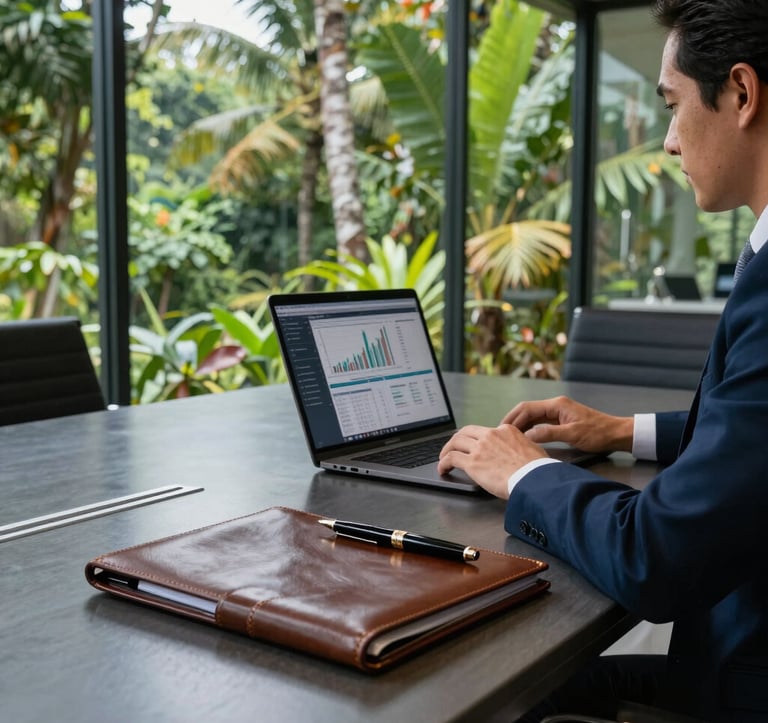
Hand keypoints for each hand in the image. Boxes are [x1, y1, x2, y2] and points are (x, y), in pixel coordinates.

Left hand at [438, 424, 547, 498]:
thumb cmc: (537, 469)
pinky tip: (443, 469)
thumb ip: (522, 446)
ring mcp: (480, 448)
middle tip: (453, 447)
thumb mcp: (532, 448)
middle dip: (457, 439)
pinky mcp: (472, 463)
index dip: (476, 438)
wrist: (533, 478)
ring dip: (447, 450)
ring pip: (455, 442)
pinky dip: (443, 463)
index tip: (474, 445)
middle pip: (466, 432)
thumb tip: (521, 450)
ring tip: (443, 458)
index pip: (485, 431)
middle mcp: (490, 435)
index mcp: (505, 431)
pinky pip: (451, 459)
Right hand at [502, 396, 633, 453]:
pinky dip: (529, 428)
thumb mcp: (573, 435)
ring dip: (519, 425)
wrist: (616, 434)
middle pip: (527, 410)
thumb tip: (527, 436)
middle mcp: (555, 405)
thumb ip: (549, 434)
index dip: (513, 418)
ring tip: (508, 436)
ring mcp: (557, 412)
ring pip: (532, 416)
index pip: (527, 408)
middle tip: (499, 433)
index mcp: (557, 405)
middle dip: (512, 420)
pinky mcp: (560, 420)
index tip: (501, 429)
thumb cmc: (598, 433)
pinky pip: (539, 422)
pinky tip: (523, 437)